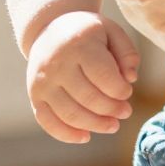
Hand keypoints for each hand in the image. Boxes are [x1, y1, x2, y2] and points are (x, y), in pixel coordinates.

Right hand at [24, 10, 138, 143]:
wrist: (50, 28)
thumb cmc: (88, 33)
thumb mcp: (112, 32)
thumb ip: (127, 53)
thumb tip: (131, 79)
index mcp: (79, 45)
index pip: (104, 77)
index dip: (120, 91)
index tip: (127, 92)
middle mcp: (56, 65)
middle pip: (88, 99)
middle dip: (112, 110)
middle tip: (125, 112)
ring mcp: (42, 82)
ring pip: (70, 114)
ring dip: (95, 125)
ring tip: (112, 126)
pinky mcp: (34, 96)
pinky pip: (47, 122)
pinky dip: (66, 134)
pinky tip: (85, 137)